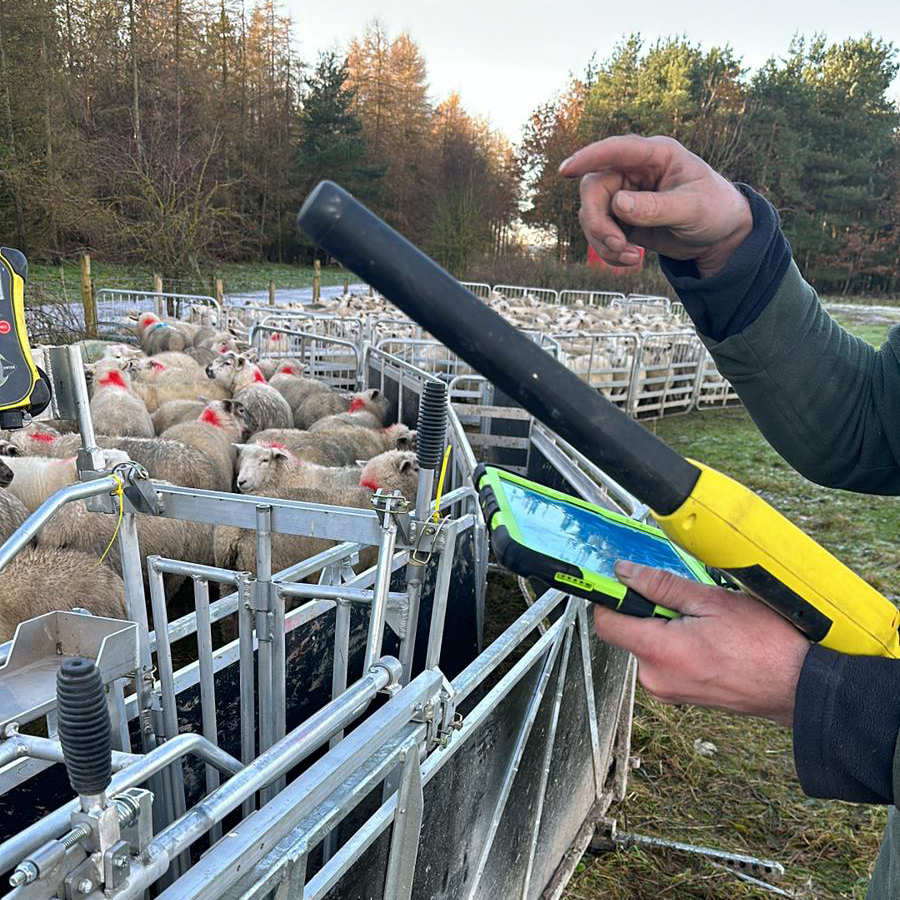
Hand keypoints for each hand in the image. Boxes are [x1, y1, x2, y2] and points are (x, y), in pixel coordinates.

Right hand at [559, 135, 752, 276]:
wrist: (719, 236)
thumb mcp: (691, 209)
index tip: (566, 171)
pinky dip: (609, 251)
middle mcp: (634, 171)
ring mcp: (625, 195)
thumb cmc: (714, 210)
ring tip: (631, 259)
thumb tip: (618, 204)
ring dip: (604, 242)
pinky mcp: (621, 219)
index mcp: (655, 155)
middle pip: (594, 189)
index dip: (589, 157)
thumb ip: (655, 207)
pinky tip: (630, 260)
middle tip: (617, 246)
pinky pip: (600, 234)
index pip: (616, 150)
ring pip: (592, 214)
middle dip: (598, 222)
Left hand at [594, 561, 809, 726]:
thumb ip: (661, 585)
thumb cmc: (766, 646)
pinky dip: (675, 643)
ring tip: (704, 621)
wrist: (799, 687)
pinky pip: (664, 659)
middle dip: (647, 609)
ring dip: (664, 626)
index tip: (618, 580)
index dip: (609, 596)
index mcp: (658, 653)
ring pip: (647, 644)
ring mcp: (668, 690)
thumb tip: (626, 573)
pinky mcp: (680, 694)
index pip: (605, 622)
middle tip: (684, 601)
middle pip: (627, 631)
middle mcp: (655, 678)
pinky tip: (708, 637)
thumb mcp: (711, 600)